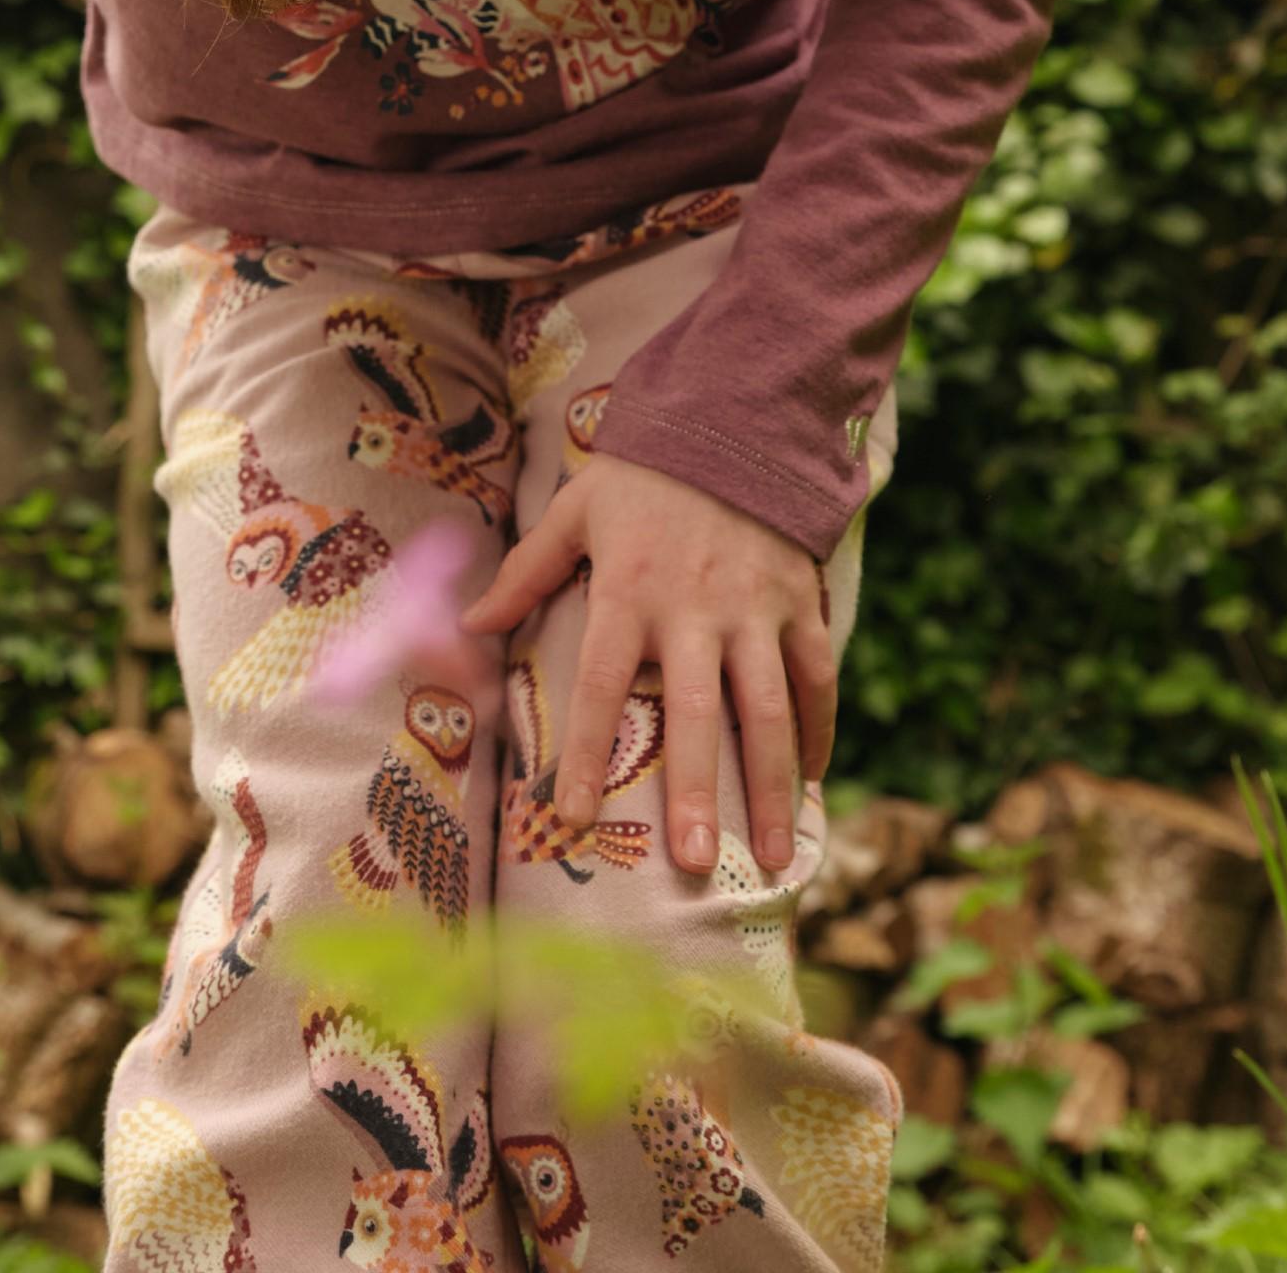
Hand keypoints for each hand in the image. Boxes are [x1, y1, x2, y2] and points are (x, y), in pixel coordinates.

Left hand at [462, 453, 836, 878]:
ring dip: (771, 787)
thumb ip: (527, 572)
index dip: (584, 752)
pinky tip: (810, 782)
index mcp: (628, 590)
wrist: (733, 418)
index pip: (600, 685)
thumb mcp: (576, 511)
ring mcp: (755, 608)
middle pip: (697, 715)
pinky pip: (816, 676)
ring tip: (773, 858)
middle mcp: (695, 608)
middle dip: (698, 794)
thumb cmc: (642, 474)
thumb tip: (468, 622)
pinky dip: (818, 731)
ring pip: (769, 710)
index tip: (571, 817)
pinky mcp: (799, 601)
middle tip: (696, 867)